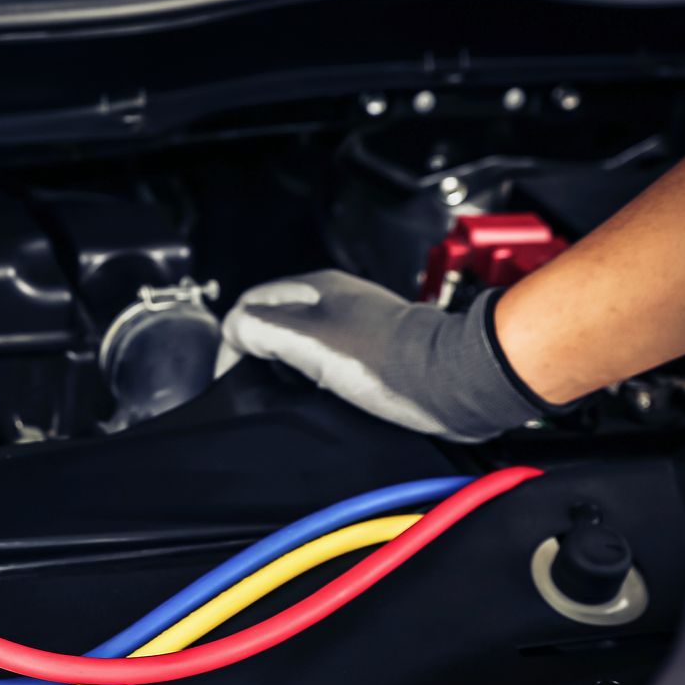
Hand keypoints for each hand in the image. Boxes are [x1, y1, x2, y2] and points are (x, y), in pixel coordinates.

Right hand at [216, 270, 549, 441]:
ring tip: (285, 391)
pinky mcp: (374, 353)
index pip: (250, 303)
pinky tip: (320, 395)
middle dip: (257, 351)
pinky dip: (314, 379)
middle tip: (254, 383)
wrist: (452, 385)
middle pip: (275, 321)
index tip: (231, 375)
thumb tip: (235, 331)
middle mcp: (336, 301)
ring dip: (286, 367)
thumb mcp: (308, 341)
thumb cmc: (390, 363)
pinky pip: (328, 361)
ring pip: (301, 343)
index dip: (233, 340)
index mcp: (316, 288)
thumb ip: (261, 329)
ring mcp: (356, 326)